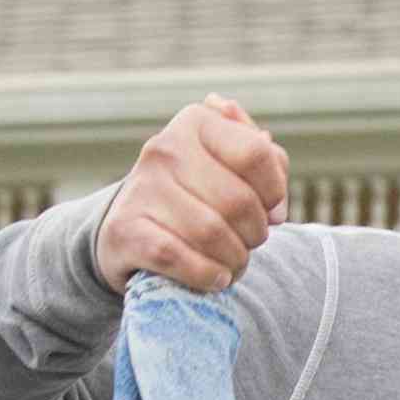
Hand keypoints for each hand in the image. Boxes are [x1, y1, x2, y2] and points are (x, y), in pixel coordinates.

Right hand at [91, 96, 286, 294]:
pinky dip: (206, 275)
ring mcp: (141, 188)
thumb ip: (268, 168)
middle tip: (250, 242)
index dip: (274, 191)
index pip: (256, 154)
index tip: (270, 209)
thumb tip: (276, 208)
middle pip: (238, 201)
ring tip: (234, 263)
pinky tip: (215, 277)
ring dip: (234, 259)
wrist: (133, 228)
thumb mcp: (233, 167)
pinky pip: (176, 257)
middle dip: (256, 233)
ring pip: (211, 233)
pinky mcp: (123, 229)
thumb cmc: (199, 194)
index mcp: (196, 122)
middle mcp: (164, 148)